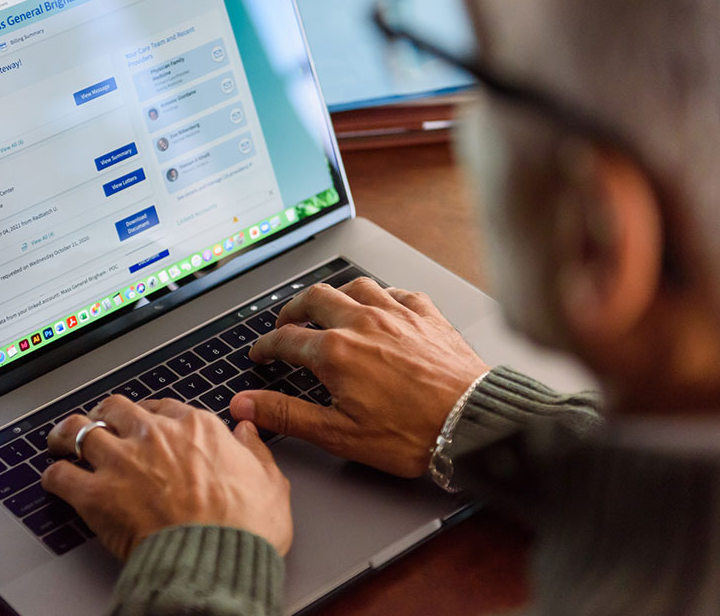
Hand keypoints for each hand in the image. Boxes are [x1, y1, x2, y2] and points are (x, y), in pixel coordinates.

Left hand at [42, 396, 291, 560]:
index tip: (145, 423)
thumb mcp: (271, 482)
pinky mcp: (97, 495)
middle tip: (98, 424)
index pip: (162, 407)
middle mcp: (155, 435)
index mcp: (196, 427)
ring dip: (68, 435)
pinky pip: (61, 475)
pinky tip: (54, 480)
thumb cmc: (245, 526)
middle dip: (105, 415)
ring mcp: (122, 461)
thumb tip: (247, 432)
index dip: (150, 415)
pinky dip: (54, 477)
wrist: (216, 558)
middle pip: (116, 409)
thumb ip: (255, 452)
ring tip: (62, 440)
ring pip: (80, 431)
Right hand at [230, 278, 488, 477]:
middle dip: (293, 310)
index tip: (260, 354)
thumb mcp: (338, 433)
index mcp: (336, 351)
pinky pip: (397, 291)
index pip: (285, 340)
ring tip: (329, 308)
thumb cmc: (413, 433)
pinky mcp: (427, 315)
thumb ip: (287, 414)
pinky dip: (381, 295)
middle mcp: (363, 322)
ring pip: (355, 286)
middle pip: (314, 299)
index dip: (266, 347)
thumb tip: (246, 405)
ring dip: (335, 295)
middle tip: (286, 323)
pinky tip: (382, 306)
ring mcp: (397, 313)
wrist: (473, 422)